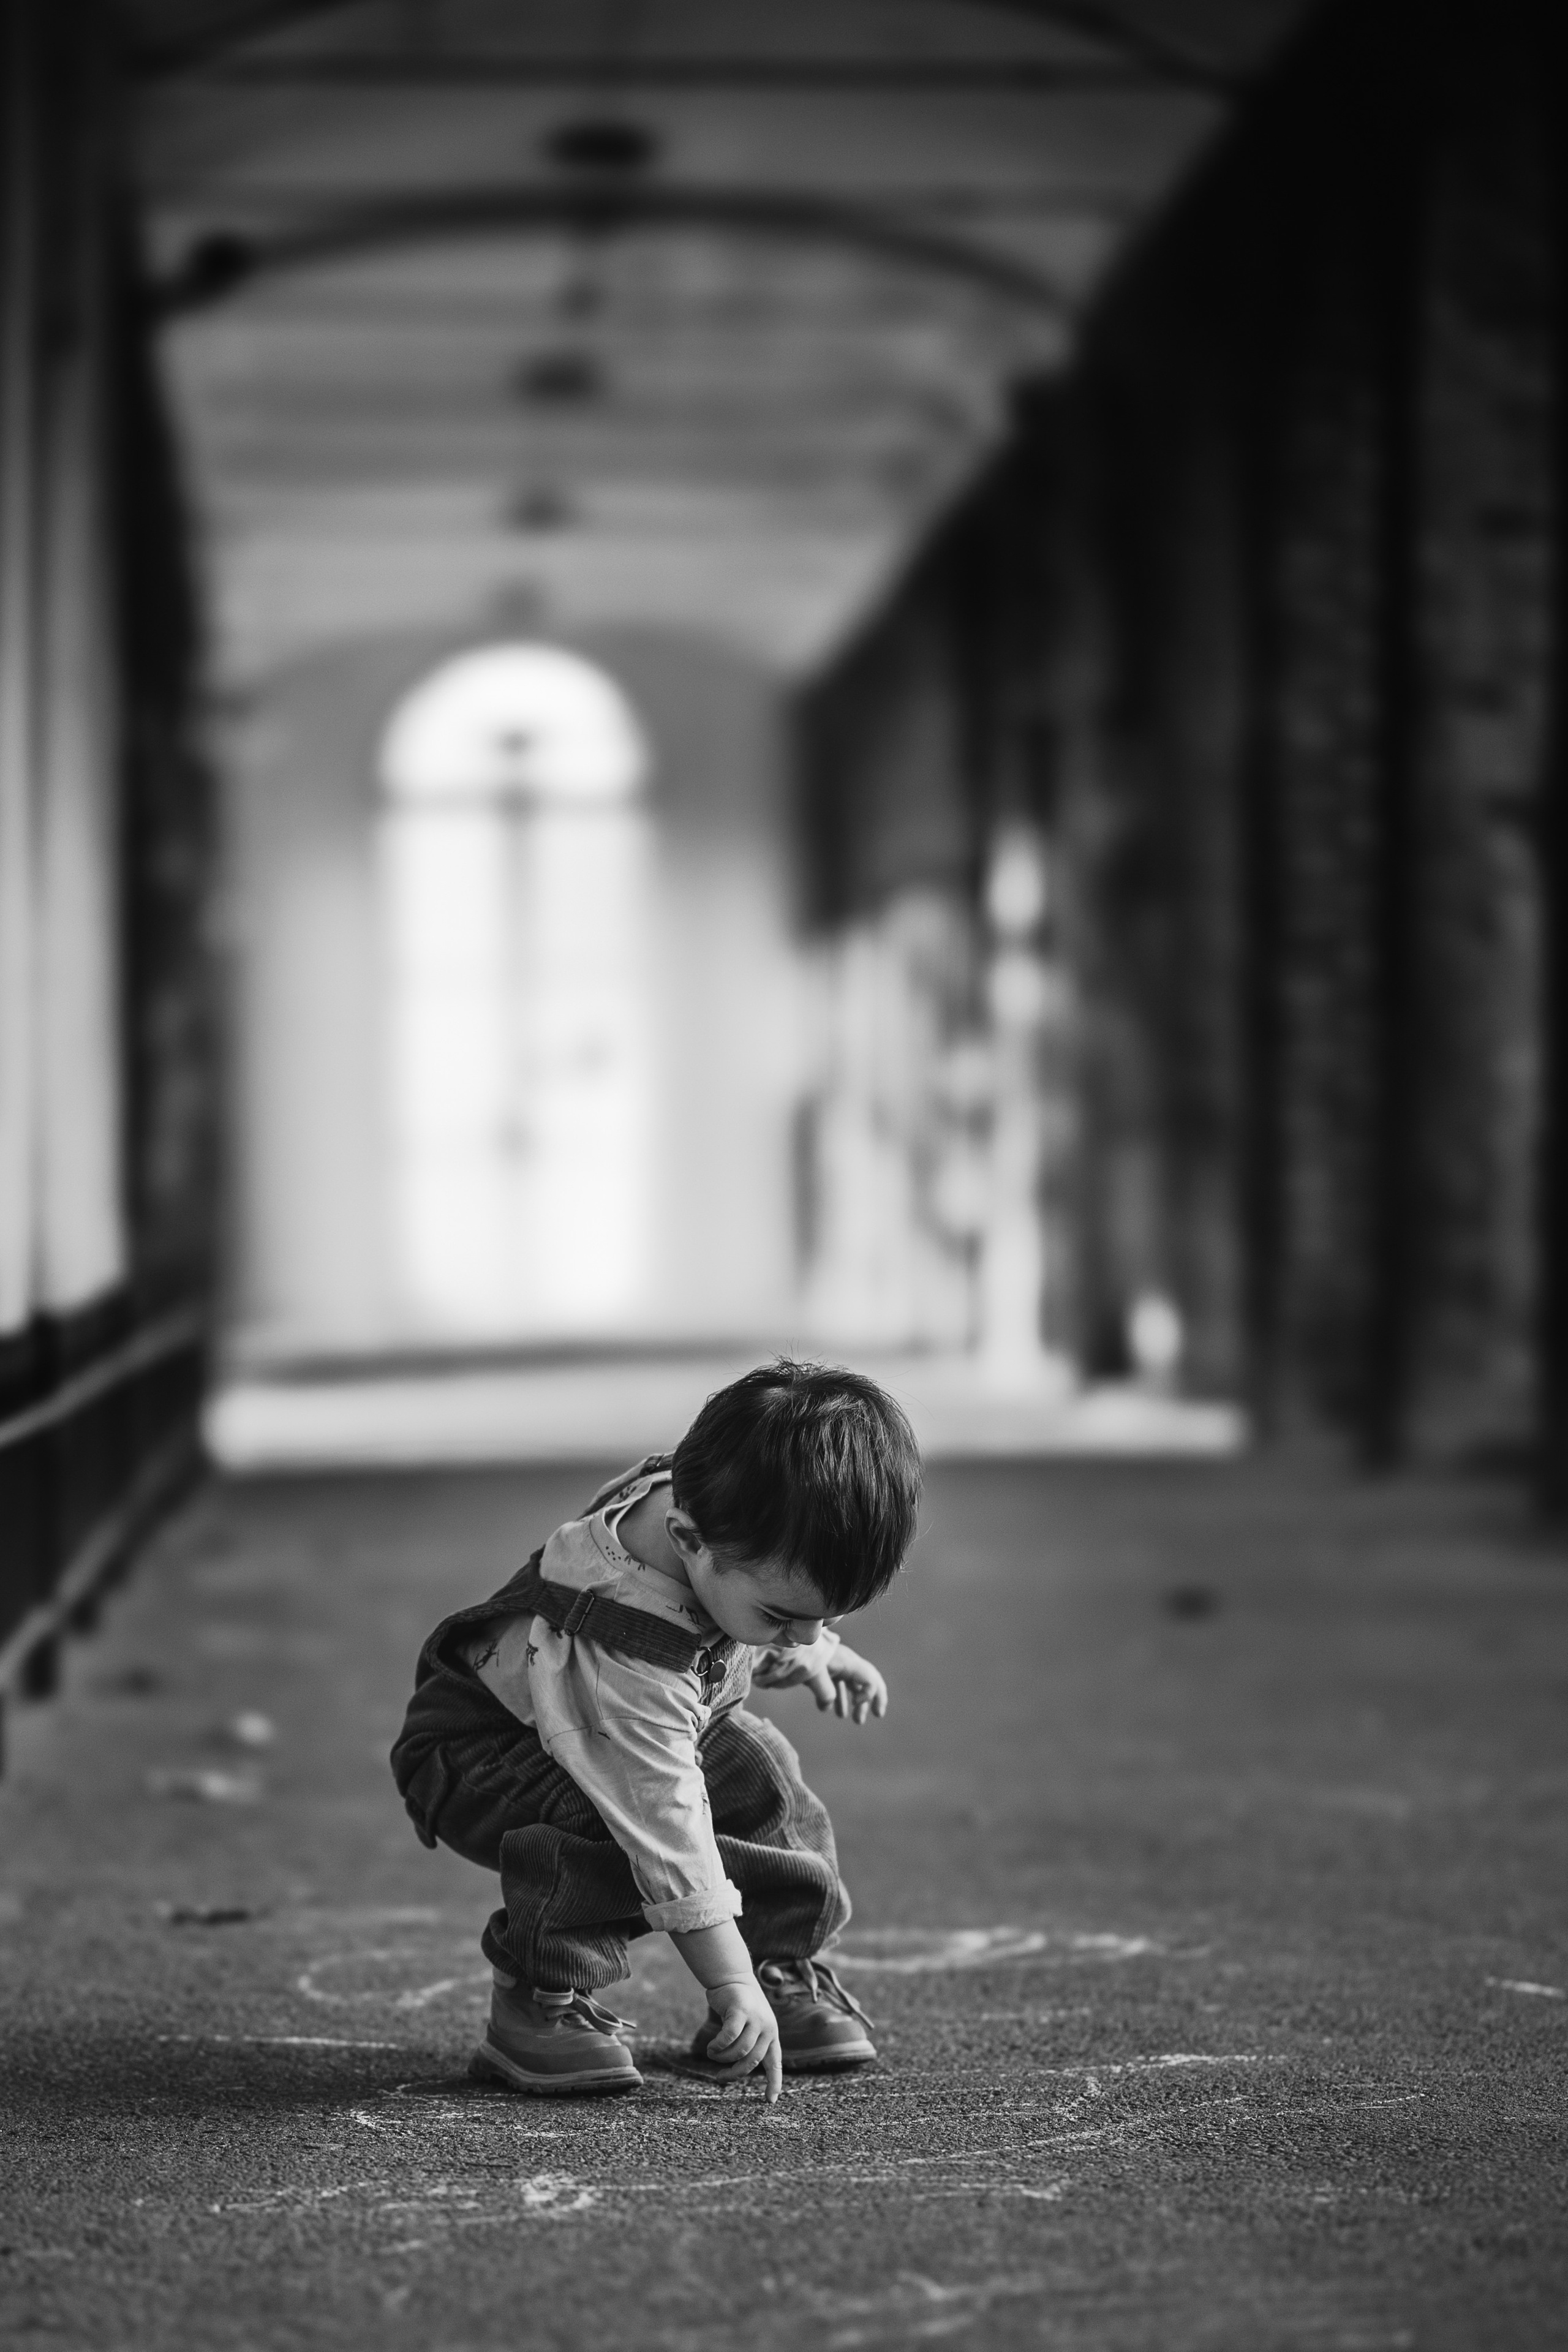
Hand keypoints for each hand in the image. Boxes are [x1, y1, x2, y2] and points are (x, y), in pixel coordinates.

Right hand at [703, 1978, 782, 2102]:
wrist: (732, 1976)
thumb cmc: (737, 2005)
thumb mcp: (748, 2025)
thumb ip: (748, 2044)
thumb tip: (736, 2071)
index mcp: (771, 2034)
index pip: (775, 2062)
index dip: (774, 2082)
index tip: (770, 2101)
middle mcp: (768, 2027)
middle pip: (752, 2061)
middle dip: (734, 2073)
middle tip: (720, 2078)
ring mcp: (756, 2018)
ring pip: (739, 2051)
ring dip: (722, 2057)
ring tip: (712, 2053)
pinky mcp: (741, 2010)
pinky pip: (729, 2037)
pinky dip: (718, 2046)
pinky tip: (711, 2046)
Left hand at [809, 1644, 887, 1724]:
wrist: (785, 1640)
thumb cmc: (801, 1654)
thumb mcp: (813, 1673)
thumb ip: (824, 1692)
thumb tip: (828, 1706)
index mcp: (848, 1662)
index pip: (871, 1679)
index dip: (868, 1695)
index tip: (855, 1704)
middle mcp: (846, 1662)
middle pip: (869, 1679)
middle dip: (874, 1698)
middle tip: (878, 1714)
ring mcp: (835, 1665)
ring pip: (853, 1684)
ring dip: (857, 1703)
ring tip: (857, 1721)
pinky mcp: (824, 1668)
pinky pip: (837, 1684)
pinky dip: (837, 1698)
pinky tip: (826, 1710)